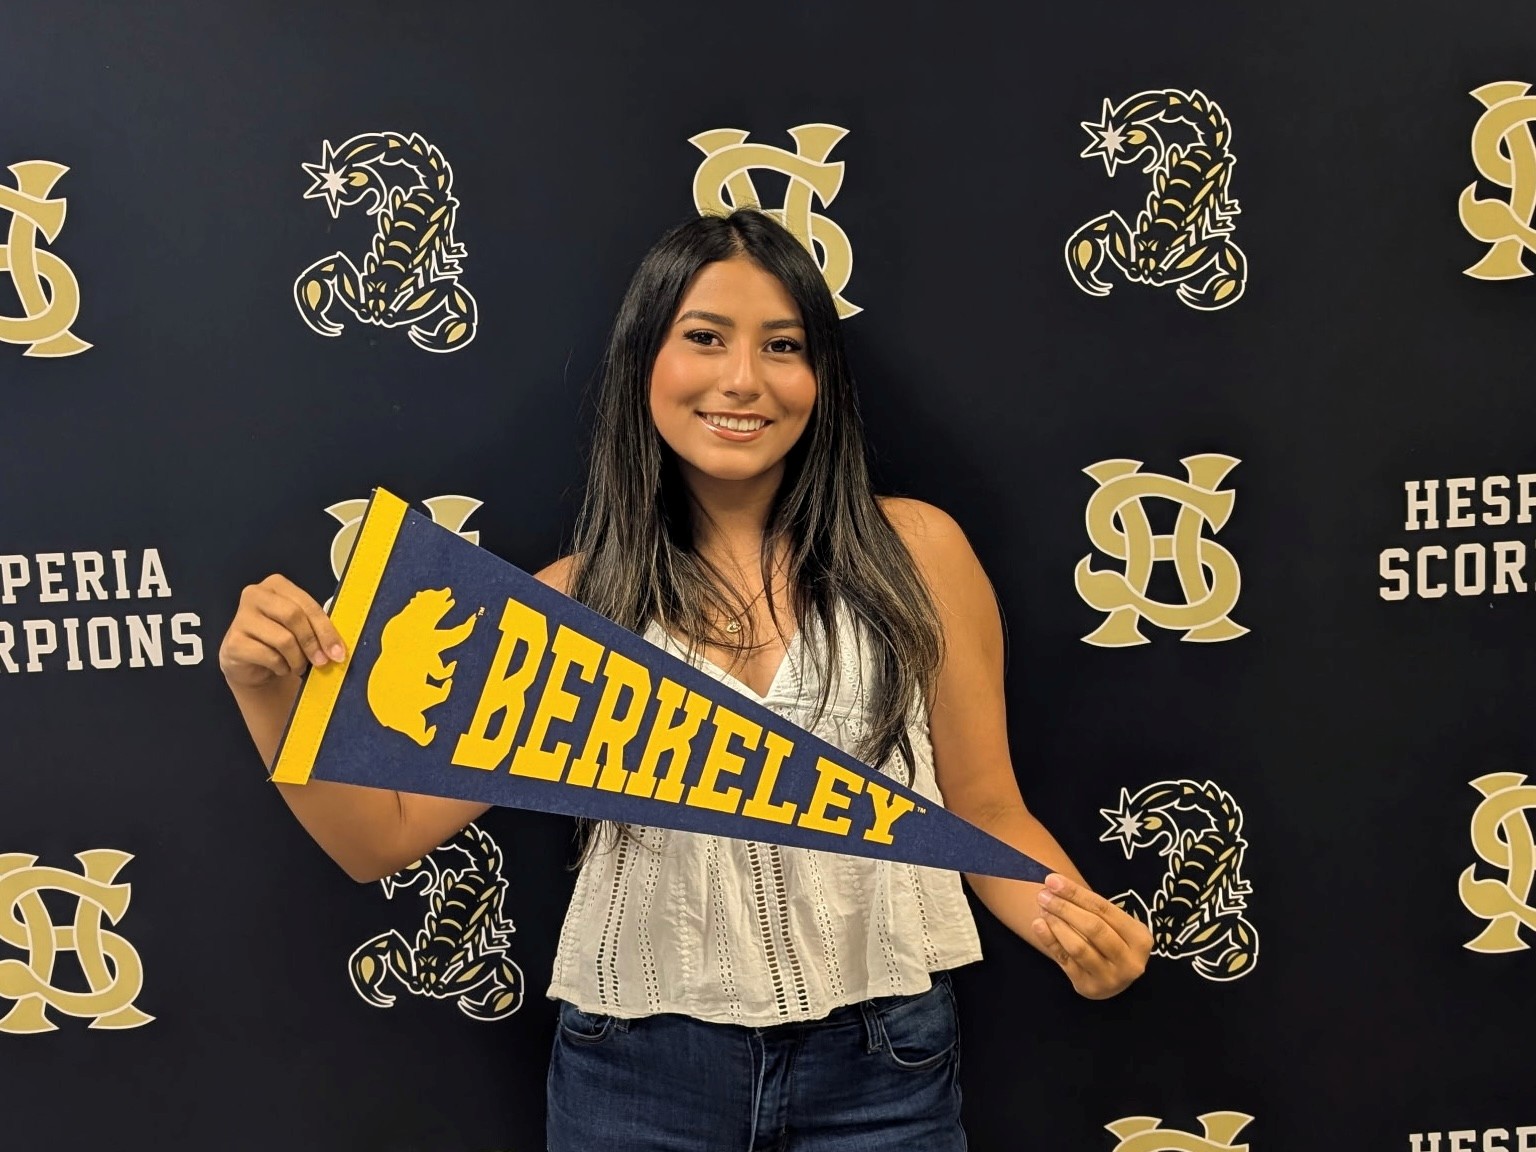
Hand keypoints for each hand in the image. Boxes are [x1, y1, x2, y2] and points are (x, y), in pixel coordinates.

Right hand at [218, 574, 345, 689]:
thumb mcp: (300, 626)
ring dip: (297, 659)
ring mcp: (241, 617)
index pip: (307, 605)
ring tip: (298, 665)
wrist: (250, 661)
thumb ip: (317, 626)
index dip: (326, 630)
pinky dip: (281, 667)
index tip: (338, 652)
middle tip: (321, 661)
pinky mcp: (233, 641)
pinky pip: (268, 656)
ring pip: (283, 639)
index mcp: (276, 584)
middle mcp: (255, 595)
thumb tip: (338, 646)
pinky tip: (280, 667)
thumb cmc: (280, 638)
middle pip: (294, 617)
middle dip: (312, 643)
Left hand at [1031, 873, 1151, 998]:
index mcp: (1140, 939)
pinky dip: (1050, 941)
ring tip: (1043, 909)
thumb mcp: (1115, 924)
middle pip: (1093, 928)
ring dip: (1057, 924)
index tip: (1052, 880)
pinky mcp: (1089, 988)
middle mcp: (1130, 961)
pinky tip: (1039, 925)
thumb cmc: (1113, 939)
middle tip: (1043, 895)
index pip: (1104, 909)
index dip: (1076, 893)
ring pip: (1079, 947)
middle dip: (1065, 908)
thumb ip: (1091, 907)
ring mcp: (1110, 978)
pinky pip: (1065, 961)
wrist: (1114, 975)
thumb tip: (1054, 884)